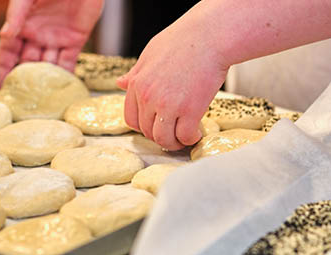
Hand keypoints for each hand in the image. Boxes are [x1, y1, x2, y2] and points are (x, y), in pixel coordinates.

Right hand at [0, 0, 103, 88]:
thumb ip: (16, 16)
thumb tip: (5, 36)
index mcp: (22, 25)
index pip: (9, 51)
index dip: (4, 68)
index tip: (0, 85)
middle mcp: (37, 35)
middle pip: (28, 62)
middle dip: (23, 80)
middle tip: (20, 98)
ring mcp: (56, 39)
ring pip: (48, 65)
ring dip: (44, 81)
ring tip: (40, 99)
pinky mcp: (76, 40)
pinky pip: (69, 61)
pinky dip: (66, 75)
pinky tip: (61, 88)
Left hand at [117, 18, 228, 150]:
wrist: (209, 36)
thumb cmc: (184, 40)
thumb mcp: (151, 53)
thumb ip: (136, 73)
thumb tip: (120, 83)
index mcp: (138, 83)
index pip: (131, 118)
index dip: (145, 126)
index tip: (157, 125)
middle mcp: (149, 97)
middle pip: (147, 131)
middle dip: (161, 135)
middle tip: (174, 131)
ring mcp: (168, 105)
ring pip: (164, 139)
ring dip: (174, 142)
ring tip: (185, 136)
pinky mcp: (190, 110)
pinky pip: (185, 136)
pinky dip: (190, 139)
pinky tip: (197, 132)